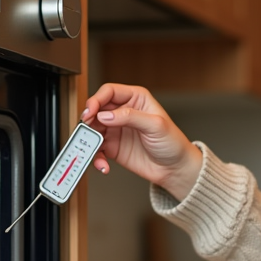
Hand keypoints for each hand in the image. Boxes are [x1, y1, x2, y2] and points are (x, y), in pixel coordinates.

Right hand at [81, 82, 202, 199]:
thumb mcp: (155, 125)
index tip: (91, 111)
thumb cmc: (172, 143)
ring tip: (92, 150)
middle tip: (85, 131)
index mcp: (135, 99)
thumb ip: (130, 116)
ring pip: (93, 130)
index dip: (96, 99)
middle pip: (96, 110)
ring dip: (89, 141)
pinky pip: (97, 150)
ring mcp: (116, 130)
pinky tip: (103, 164)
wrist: (175, 169)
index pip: (109, 92)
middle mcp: (123, 112)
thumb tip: (105, 115)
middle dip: (88, 120)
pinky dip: (96, 157)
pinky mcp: (113, 147)